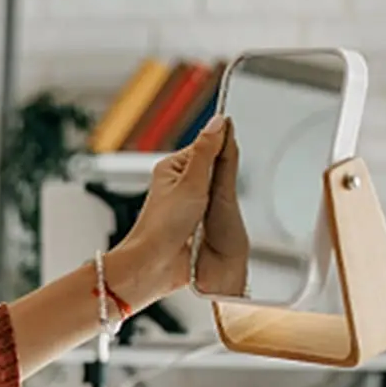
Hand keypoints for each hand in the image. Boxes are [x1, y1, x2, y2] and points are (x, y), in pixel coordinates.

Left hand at [108, 115, 234, 308]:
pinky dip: (219, 213)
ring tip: (214, 208)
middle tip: (217, 190)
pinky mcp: (193, 222)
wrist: (153, 265)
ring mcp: (186, 204)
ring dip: (221, 198)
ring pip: (217, 190)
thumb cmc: (162, 227)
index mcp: (172, 167)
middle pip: (214, 169)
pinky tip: (218, 219)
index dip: (222, 149)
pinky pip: (215, 210)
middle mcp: (178, 184)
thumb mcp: (190, 181)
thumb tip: (218, 121)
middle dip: (223, 178)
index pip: (207, 146)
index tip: (232, 153)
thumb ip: (206, 151)